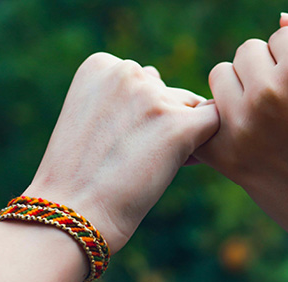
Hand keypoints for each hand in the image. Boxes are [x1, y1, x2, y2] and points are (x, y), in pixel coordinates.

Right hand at [23, 52, 218, 253]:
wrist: (73, 211)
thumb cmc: (80, 172)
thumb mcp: (91, 115)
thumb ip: (126, 95)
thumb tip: (168, 87)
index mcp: (101, 64)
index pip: (147, 79)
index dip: (146, 111)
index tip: (125, 139)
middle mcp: (127, 71)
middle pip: (169, 93)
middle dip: (166, 121)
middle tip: (140, 156)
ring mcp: (154, 97)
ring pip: (190, 108)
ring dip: (183, 132)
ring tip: (154, 164)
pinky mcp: (178, 124)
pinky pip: (213, 121)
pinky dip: (205, 141)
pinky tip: (184, 161)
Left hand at [195, 14, 287, 252]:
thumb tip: (283, 16)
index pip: (281, 35)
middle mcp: (267, 93)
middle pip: (247, 52)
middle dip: (267, 68)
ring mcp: (241, 126)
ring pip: (221, 76)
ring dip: (241, 88)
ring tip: (268, 116)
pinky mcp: (225, 156)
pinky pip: (204, 117)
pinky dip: (219, 120)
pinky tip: (242, 133)